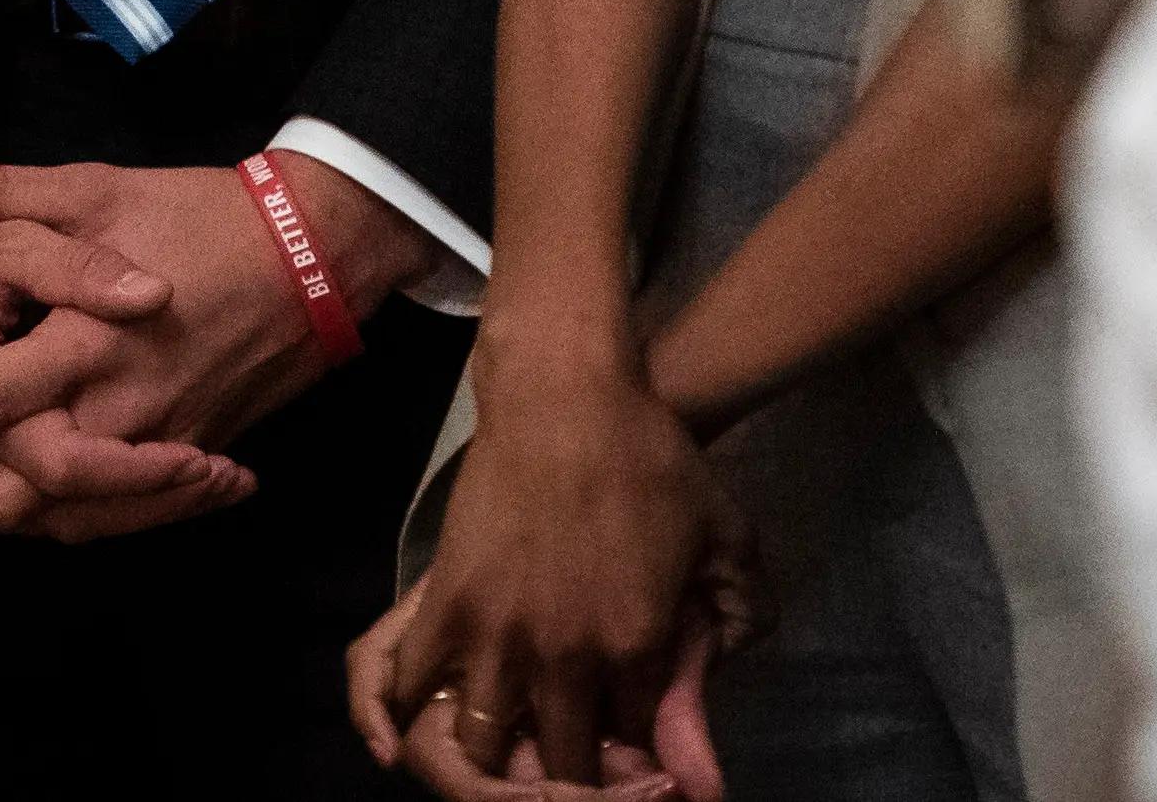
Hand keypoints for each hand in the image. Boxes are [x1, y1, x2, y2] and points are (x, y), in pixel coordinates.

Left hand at [0, 153, 423, 539]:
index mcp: (91, 341)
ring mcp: (161, 440)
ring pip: (69, 517)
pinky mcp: (189, 451)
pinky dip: (64, 519)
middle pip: (20, 492)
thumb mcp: (93, 187)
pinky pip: (118, 514)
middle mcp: (123, 408)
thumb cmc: (198, 215)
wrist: (310, 255)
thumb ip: (0, 194)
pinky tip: (27, 506)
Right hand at [347, 345, 743, 792]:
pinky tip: (438, 721)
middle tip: (584, 751)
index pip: (640, 743)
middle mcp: (564, 658)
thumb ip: (746, 608)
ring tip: (518, 741)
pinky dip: (414, 720)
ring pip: (486, 752)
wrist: (564, 393)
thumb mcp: (726, 530)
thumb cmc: (650, 455)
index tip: (641, 737)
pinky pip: (410, 693)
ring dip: (505, 761)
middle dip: (580, 776)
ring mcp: (497, 635)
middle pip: (565, 768)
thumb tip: (733, 666)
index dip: (645, 751)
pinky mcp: (444, 605)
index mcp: (637, 644)